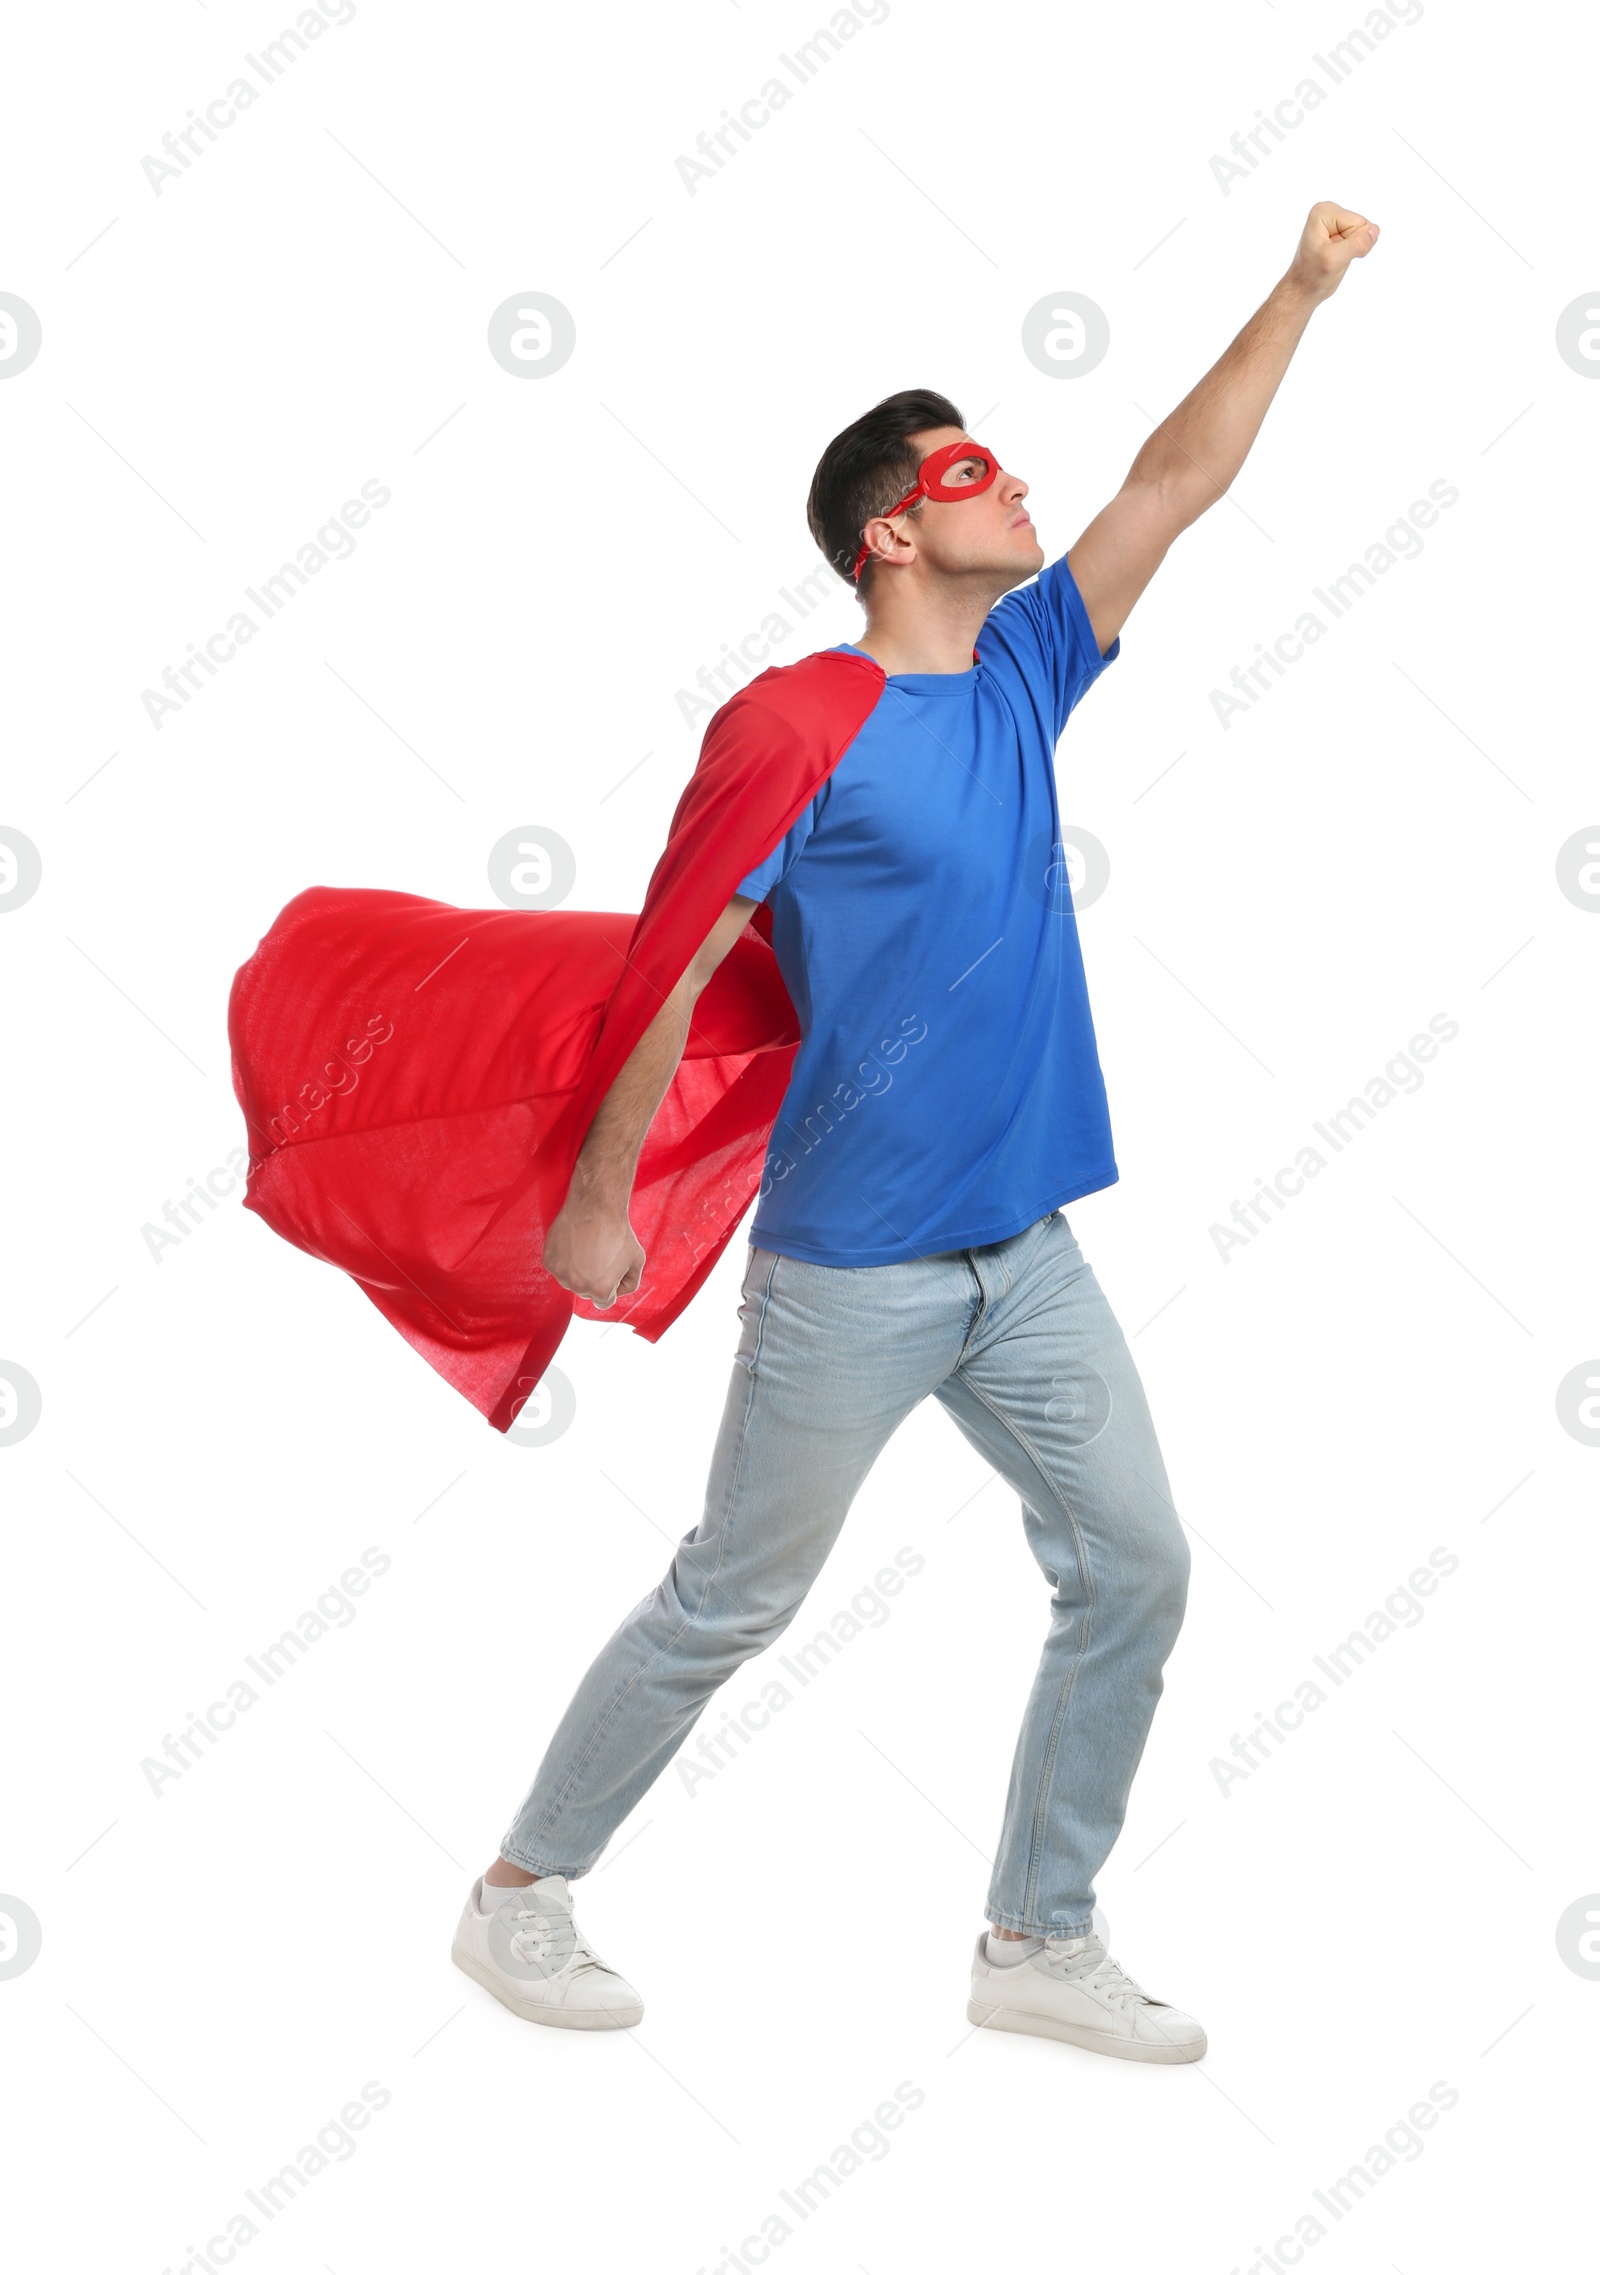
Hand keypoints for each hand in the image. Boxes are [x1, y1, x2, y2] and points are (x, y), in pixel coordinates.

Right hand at [541, 1192, 644, 1307]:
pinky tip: (575, 1244)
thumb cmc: (618, 1232)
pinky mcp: (549, 1261)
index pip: (604, 1303)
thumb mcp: (636, 1260)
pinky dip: (565, 1260)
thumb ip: (631, 1283)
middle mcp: (578, 1286)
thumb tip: (618, 1292)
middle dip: (594, 1279)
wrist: (595, 1206)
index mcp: (600, 1290)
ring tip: (588, 1248)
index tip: (611, 1271)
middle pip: (586, 1293)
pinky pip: (558, 1268)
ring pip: (571, 1281)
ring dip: (578, 1270)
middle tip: (600, 1255)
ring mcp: (561, 1274)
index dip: (611, 1286)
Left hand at [1286, 201, 1379, 303]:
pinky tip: (1339, 257)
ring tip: (1335, 258)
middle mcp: (1330, 211)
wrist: (1303, 290)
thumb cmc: (1312, 276)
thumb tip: (1375, 231)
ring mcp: (1336, 221)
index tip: (1334, 254)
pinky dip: (1354, 251)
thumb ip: (1357, 244)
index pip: (1359, 223)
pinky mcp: (1341, 231)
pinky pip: (1362, 239)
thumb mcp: (1334, 260)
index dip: (1352, 244)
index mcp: (1324, 212)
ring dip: (1353, 250)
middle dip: (1354, 246)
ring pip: (1364, 233)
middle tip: (1335, 258)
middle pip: (1363, 225)